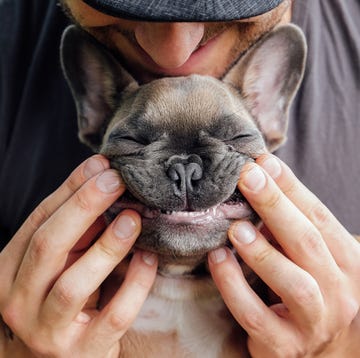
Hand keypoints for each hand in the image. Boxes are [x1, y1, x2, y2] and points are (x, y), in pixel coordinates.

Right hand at [0, 155, 157, 357]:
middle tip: (116, 180)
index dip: (70, 190)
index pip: (39, 220)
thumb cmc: (60, 301)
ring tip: (133, 217)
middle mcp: (18, 301)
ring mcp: (46, 331)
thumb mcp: (57, 263)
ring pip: (74, 283)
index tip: (100, 165)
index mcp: (8, 271)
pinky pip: (113, 314)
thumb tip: (101, 183)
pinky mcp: (81, 352)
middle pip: (49, 245)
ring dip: (107, 245)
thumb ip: (74, 230)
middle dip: (84, 206)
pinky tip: (149, 258)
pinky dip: (134, 284)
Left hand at [208, 153, 359, 356]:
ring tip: (235, 228)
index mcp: (347, 263)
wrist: (323, 356)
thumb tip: (261, 178)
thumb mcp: (310, 259)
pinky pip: (257, 317)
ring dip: (262, 251)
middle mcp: (339, 292)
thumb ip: (289, 227)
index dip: (291, 188)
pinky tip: (217, 260)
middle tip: (247, 176)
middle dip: (275, 205)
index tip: (263, 162)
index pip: (319, 217)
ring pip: (293, 284)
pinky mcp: (284, 347)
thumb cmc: (310, 293)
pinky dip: (234, 287)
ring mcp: (315, 323)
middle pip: (307, 242)